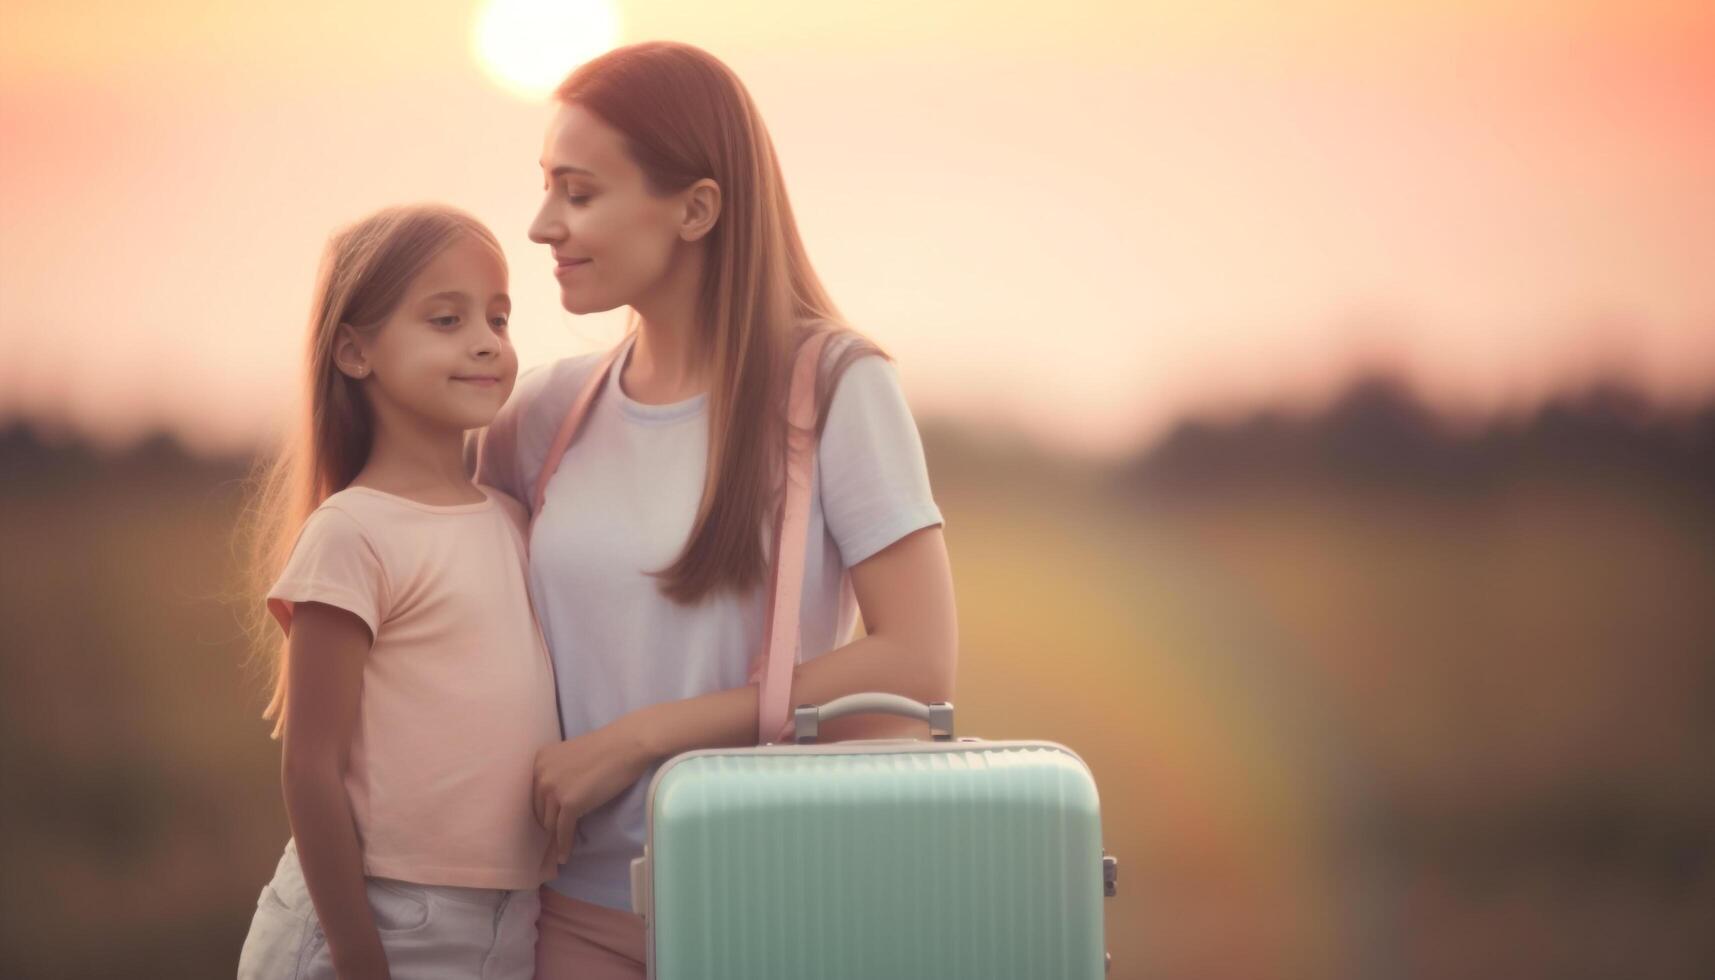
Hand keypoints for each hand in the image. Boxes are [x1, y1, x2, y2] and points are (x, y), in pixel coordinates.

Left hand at [533, 715, 655, 863]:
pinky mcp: (569, 803)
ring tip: (559, 849)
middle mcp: (540, 774)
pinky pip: (562, 831)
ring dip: (556, 836)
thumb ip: (558, 774)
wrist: (626, 745)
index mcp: (539, 761)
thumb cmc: (606, 748)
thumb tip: (554, 803)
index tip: (545, 826)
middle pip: (539, 811)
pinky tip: (564, 857)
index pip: (534, 795)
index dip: (542, 812)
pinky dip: (563, 846)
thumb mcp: (571, 757)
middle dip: (549, 824)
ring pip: (550, 824)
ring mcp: (553, 789)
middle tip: (555, 839)